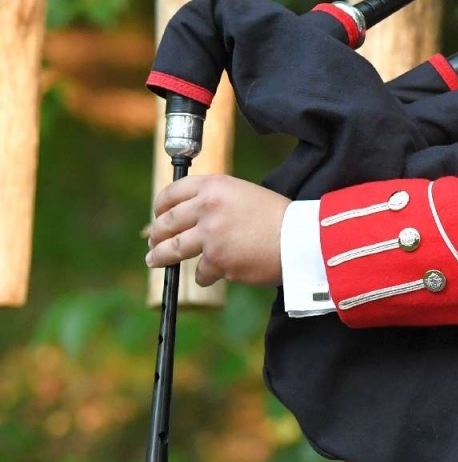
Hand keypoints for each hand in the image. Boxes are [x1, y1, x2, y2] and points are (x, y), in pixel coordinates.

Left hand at [145, 174, 289, 286]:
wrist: (301, 238)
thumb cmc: (279, 216)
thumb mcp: (245, 194)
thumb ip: (217, 201)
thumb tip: (190, 217)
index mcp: (215, 186)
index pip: (173, 192)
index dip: (161, 205)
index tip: (158, 214)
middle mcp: (207, 208)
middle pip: (166, 223)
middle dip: (156, 235)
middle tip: (153, 241)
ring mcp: (209, 236)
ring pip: (172, 249)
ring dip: (161, 257)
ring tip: (155, 260)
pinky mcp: (216, 261)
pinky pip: (201, 272)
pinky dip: (207, 275)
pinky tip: (214, 273)